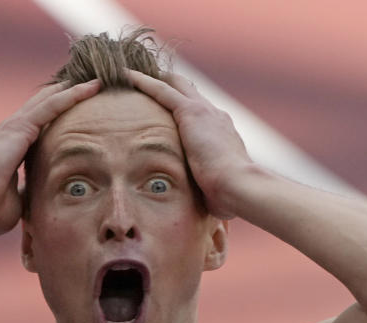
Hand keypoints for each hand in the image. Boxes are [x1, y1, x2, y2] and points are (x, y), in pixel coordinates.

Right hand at [0, 79, 101, 236]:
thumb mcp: (16, 202)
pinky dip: (72, 95)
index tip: (79, 114)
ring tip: (97, 80)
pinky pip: (52, 106)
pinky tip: (91, 87)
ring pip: (51, 100)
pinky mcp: (19, 128)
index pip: (40, 127)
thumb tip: (39, 198)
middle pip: (44, 106)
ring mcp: (14, 127)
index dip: (58, 118)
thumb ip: (28, 194)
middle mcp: (12, 132)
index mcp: (12, 148)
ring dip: (75, 89)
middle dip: (67, 95)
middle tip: (91, 83)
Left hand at [126, 70, 250, 218]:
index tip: (169, 107)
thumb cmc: (230, 195)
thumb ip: (208, 187)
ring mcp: (204, 111)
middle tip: (147, 80)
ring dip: (155, 78)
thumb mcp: (217, 188)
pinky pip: (162, 90)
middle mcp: (215, 116)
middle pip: (189, 91)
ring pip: (176, 85)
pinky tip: (126, 76)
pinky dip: (144, 81)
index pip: (201, 114)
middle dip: (170, 84)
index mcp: (222, 133)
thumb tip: (206, 204)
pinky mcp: (192, 112)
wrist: (240, 186)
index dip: (184, 107)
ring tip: (130, 74)